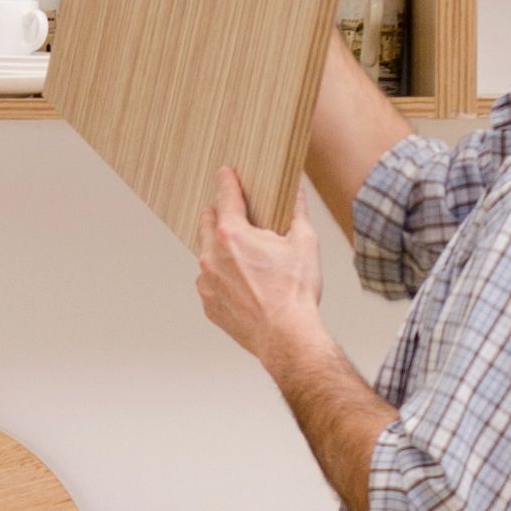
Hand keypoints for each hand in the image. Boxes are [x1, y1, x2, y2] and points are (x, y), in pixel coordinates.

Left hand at [195, 164, 325, 363]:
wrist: (286, 336)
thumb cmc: (295, 293)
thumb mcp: (304, 243)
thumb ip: (297, 212)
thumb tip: (298, 191)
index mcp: (232, 235)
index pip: (225, 196)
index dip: (227, 181)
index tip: (225, 173)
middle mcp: (211, 256)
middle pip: (208, 222)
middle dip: (221, 215)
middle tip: (238, 217)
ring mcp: (206, 282)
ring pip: (207, 255)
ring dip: (221, 251)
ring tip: (247, 259)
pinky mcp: (208, 304)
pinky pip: (210, 283)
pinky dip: (222, 278)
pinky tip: (244, 284)